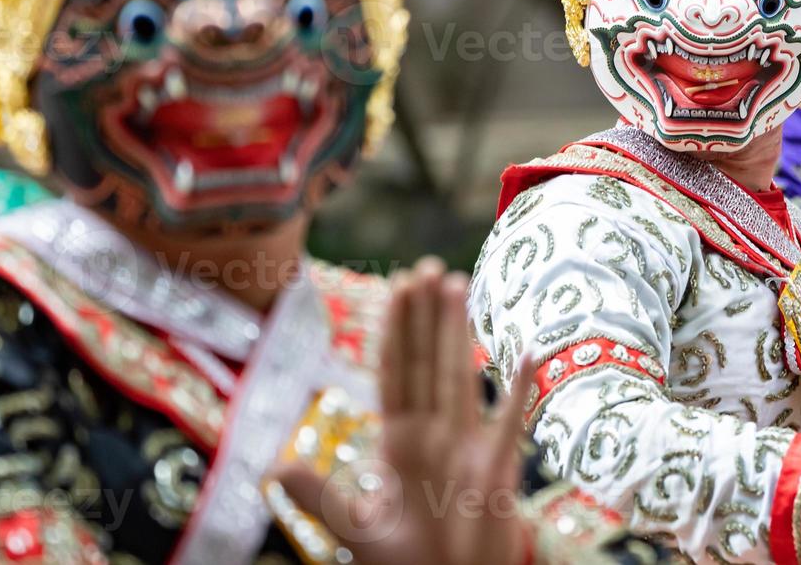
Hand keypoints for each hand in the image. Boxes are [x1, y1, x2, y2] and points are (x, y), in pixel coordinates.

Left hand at [272, 263, 535, 564]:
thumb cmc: (409, 564)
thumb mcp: (355, 531)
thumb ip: (320, 497)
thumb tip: (273, 467)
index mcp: (399, 444)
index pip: (395, 373)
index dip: (395, 330)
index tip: (397, 287)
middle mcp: (433, 435)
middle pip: (427, 362)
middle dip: (426, 315)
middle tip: (427, 266)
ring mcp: (467, 448)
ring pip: (460, 376)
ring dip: (459, 331)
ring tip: (459, 285)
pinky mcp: (496, 470)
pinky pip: (509, 424)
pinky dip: (518, 390)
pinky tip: (527, 354)